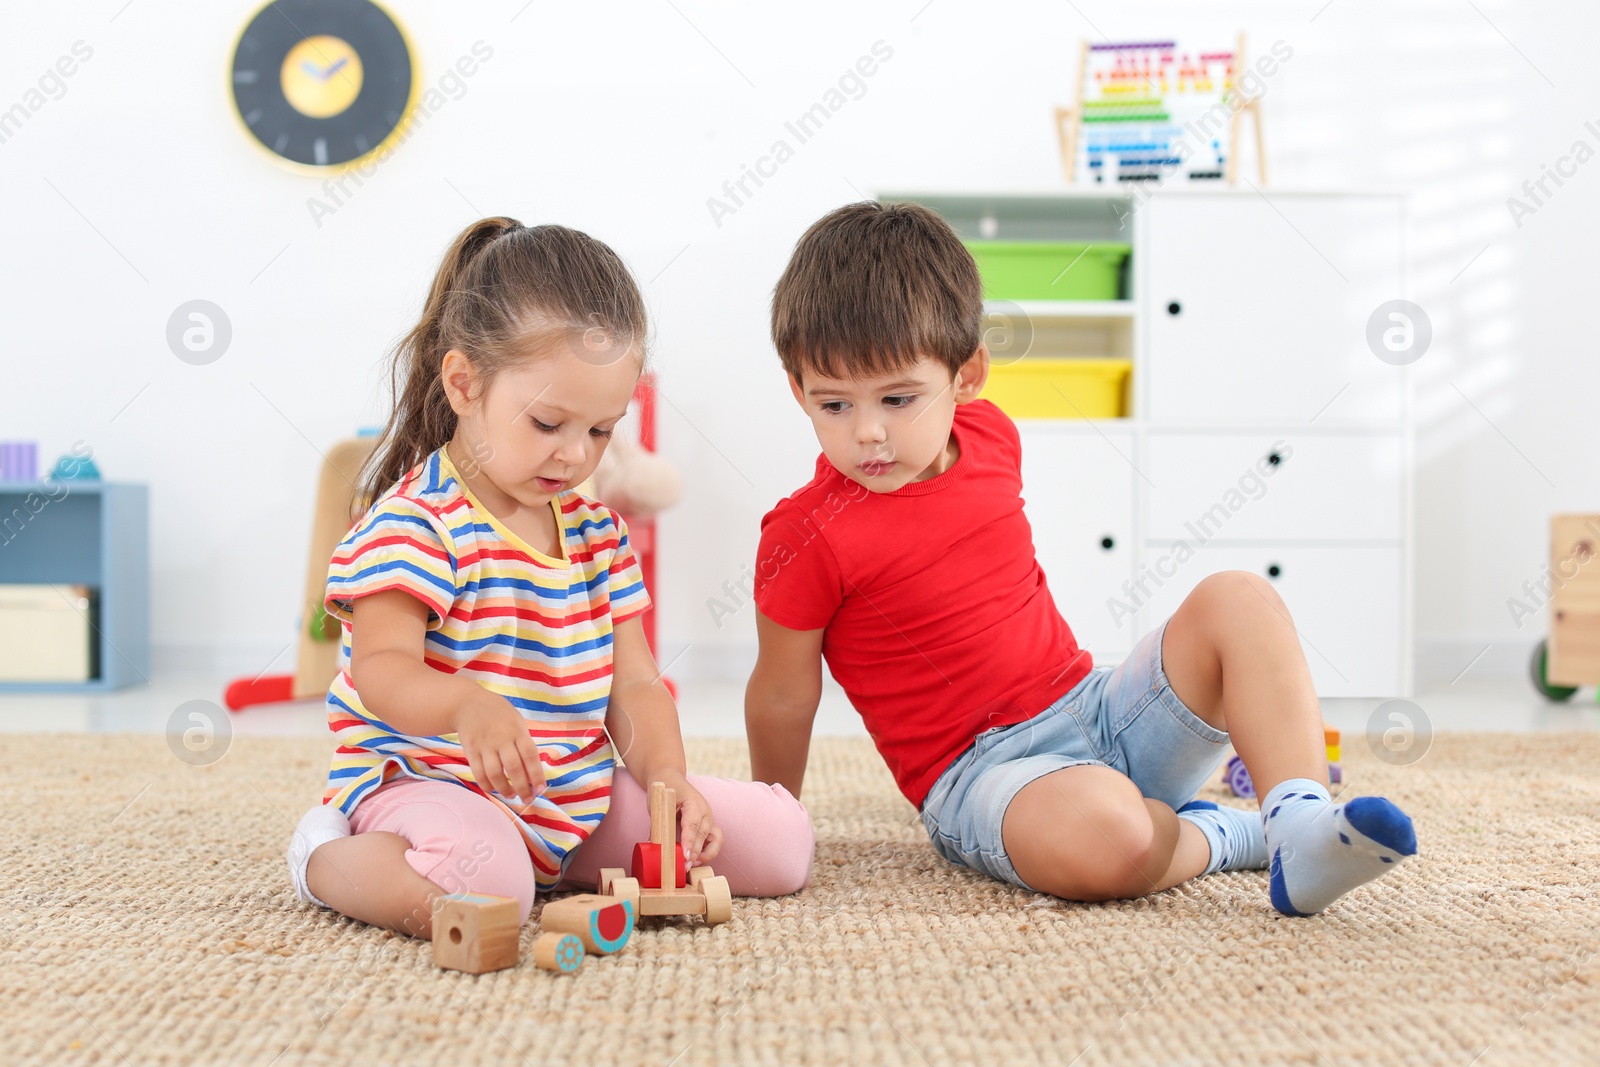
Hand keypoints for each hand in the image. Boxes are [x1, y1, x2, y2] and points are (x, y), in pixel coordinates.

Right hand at [455, 691, 545, 807]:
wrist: (468, 703)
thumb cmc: (499, 715)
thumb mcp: (516, 722)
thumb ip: (524, 744)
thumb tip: (533, 773)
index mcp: (517, 731)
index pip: (530, 755)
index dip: (536, 774)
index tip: (541, 789)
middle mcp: (501, 738)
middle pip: (513, 768)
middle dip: (522, 787)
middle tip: (528, 799)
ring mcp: (485, 745)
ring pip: (495, 773)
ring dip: (504, 789)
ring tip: (511, 796)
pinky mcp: (470, 751)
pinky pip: (478, 773)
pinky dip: (487, 785)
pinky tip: (494, 789)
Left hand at [658, 771, 722, 866]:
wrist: (670, 778)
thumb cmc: (663, 790)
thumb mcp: (658, 805)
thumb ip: (658, 826)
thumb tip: (654, 848)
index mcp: (693, 802)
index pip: (693, 824)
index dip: (690, 842)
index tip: (686, 856)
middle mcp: (705, 810)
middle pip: (703, 835)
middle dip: (695, 853)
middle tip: (683, 866)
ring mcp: (709, 818)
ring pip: (715, 839)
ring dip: (706, 854)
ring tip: (692, 865)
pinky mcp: (708, 825)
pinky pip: (715, 840)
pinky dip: (709, 852)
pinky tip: (698, 860)